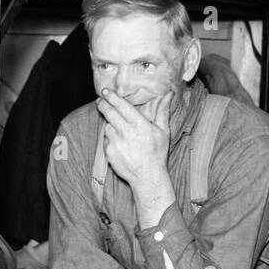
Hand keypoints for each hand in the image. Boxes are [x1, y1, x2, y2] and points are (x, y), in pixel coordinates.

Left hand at [96, 88, 175, 225]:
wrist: (147, 177)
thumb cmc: (157, 153)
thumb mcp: (163, 131)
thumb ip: (162, 111)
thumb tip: (168, 95)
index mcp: (139, 125)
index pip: (122, 106)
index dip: (112, 97)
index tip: (106, 91)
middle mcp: (126, 132)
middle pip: (109, 113)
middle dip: (103, 104)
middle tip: (100, 100)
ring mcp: (115, 143)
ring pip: (106, 126)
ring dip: (109, 123)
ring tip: (117, 127)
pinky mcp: (109, 152)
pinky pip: (106, 140)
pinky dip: (109, 138)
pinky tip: (119, 141)